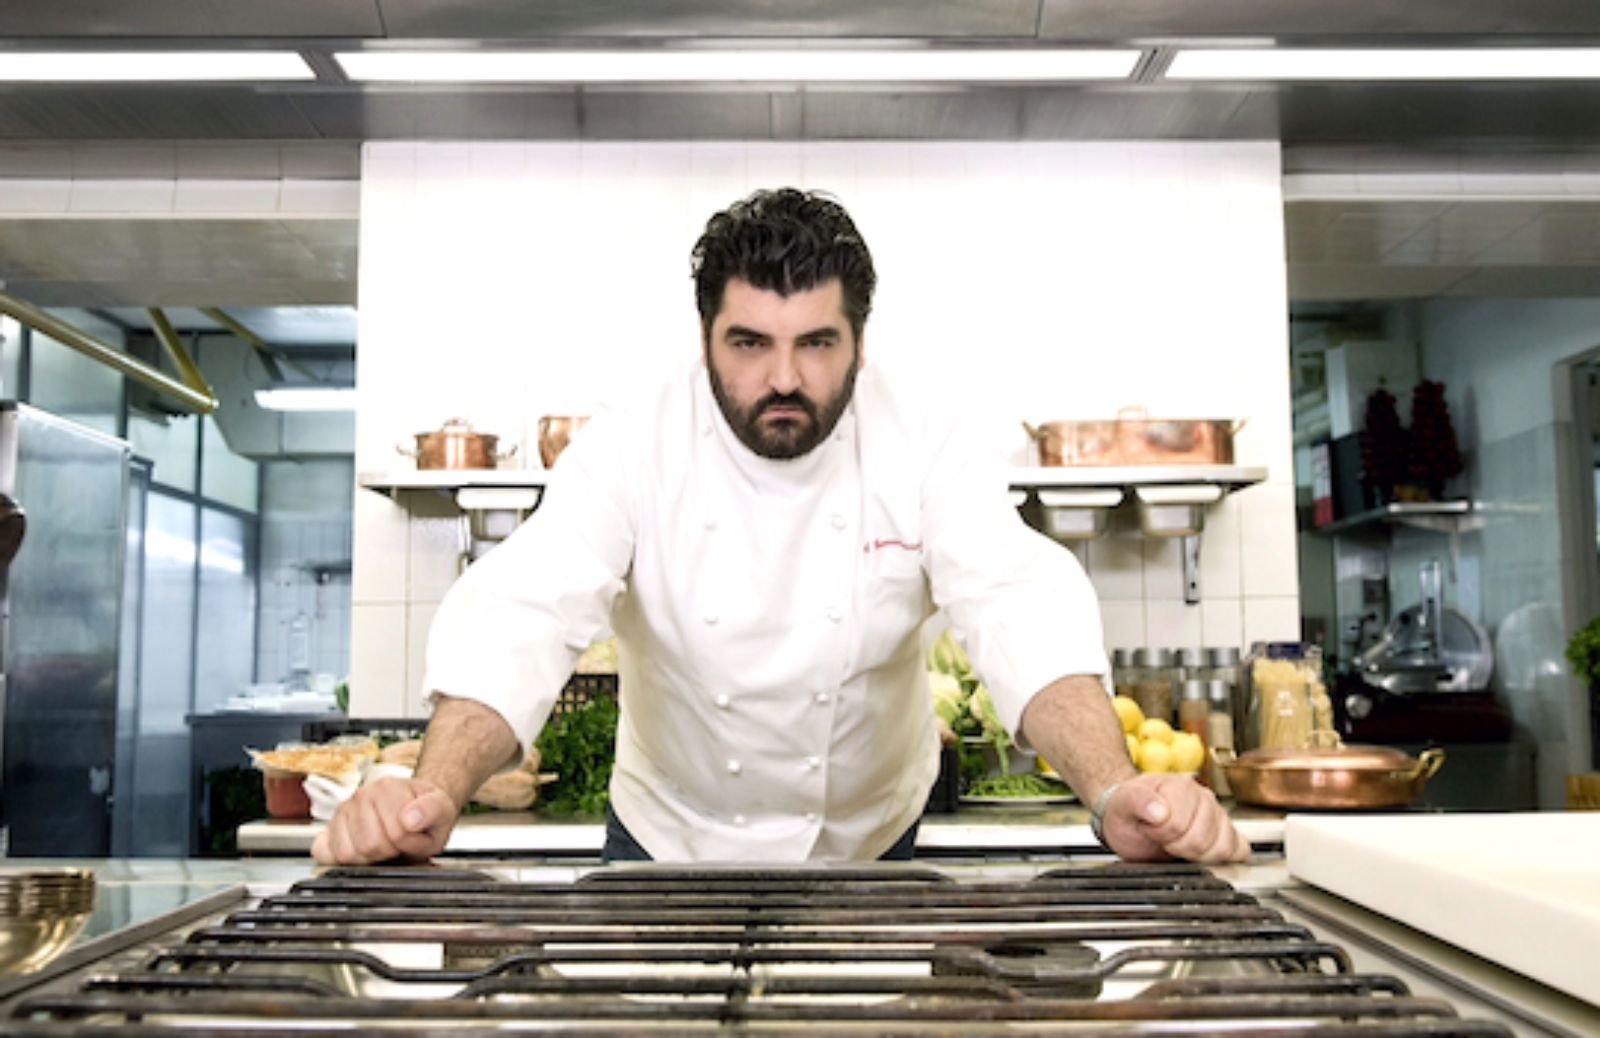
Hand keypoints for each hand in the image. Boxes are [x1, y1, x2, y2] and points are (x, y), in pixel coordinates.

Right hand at [310, 776, 457, 865]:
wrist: (413, 807)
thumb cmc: (425, 813)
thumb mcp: (441, 809)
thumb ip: (432, 811)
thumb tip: (410, 819)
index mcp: (388, 787)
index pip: (395, 834)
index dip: (410, 843)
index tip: (415, 835)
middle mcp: (361, 796)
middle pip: (369, 845)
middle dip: (389, 851)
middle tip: (399, 843)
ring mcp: (342, 812)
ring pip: (347, 853)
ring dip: (369, 858)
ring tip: (383, 845)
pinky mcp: (328, 829)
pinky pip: (324, 853)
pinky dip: (340, 861)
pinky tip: (360, 852)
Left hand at [1100, 774, 1250, 863]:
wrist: (1131, 819)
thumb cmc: (1129, 811)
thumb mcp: (1122, 803)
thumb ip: (1137, 801)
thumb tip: (1159, 811)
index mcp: (1180, 786)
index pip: (1180, 823)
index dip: (1162, 834)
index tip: (1151, 829)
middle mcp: (1204, 798)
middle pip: (1202, 839)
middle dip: (1177, 846)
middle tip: (1162, 838)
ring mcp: (1218, 816)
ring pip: (1223, 847)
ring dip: (1196, 854)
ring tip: (1177, 844)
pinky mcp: (1227, 833)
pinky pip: (1239, 850)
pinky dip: (1221, 858)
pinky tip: (1200, 854)